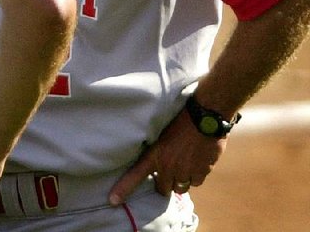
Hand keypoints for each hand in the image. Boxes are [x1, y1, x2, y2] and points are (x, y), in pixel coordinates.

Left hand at [108, 109, 225, 204]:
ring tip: (182, 166)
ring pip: (180, 187)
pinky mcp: (201, 172)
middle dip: (164, 183)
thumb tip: (155, 164)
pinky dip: (195, 176)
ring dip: (180, 181)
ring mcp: (185, 170)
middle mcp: (168, 166)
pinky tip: (195, 163)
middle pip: (163, 188)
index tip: (113, 200)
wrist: (204, 117)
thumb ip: (157, 152)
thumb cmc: (180, 121)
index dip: (124, 189)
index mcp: (154, 155)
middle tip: (167, 173)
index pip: (135, 175)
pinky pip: (196, 182)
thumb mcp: (161, 134)